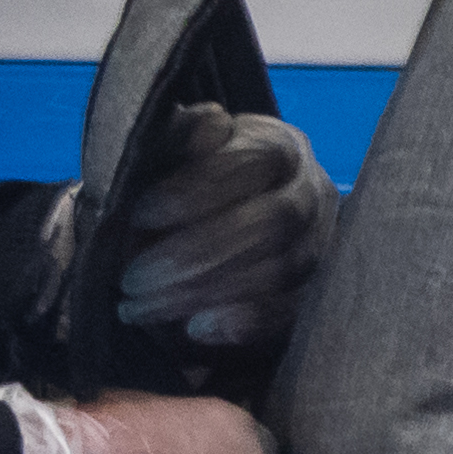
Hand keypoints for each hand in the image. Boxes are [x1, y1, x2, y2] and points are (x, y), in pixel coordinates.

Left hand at [113, 105, 336, 354]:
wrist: (223, 223)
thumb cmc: (189, 181)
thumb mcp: (178, 151)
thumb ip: (182, 136)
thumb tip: (205, 125)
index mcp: (279, 146)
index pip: (252, 162)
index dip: (197, 189)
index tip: (140, 214)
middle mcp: (312, 193)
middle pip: (272, 223)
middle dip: (194, 253)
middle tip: (131, 277)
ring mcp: (320, 246)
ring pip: (279, 271)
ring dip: (204, 292)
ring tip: (143, 306)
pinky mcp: (316, 295)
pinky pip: (291, 314)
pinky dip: (243, 323)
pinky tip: (195, 328)